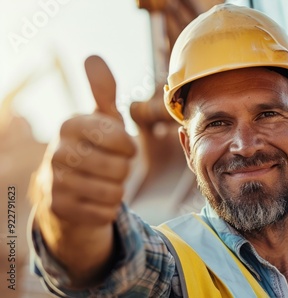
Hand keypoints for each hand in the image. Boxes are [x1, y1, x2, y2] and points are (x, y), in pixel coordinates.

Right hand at [33, 56, 135, 285]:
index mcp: (70, 125)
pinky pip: (105, 213)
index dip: (128, 148)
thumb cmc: (94, 149)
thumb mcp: (101, 120)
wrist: (69, 190)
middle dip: (123, 171)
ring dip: (116, 190)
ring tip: (102, 183)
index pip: (121, 140)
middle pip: (119, 169)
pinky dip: (107, 210)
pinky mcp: (58, 209)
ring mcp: (54, 182)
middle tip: (110, 167)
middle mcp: (56, 151)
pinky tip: (95, 200)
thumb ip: (103, 91)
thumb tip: (93, 56)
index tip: (120, 147)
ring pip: (113, 192)